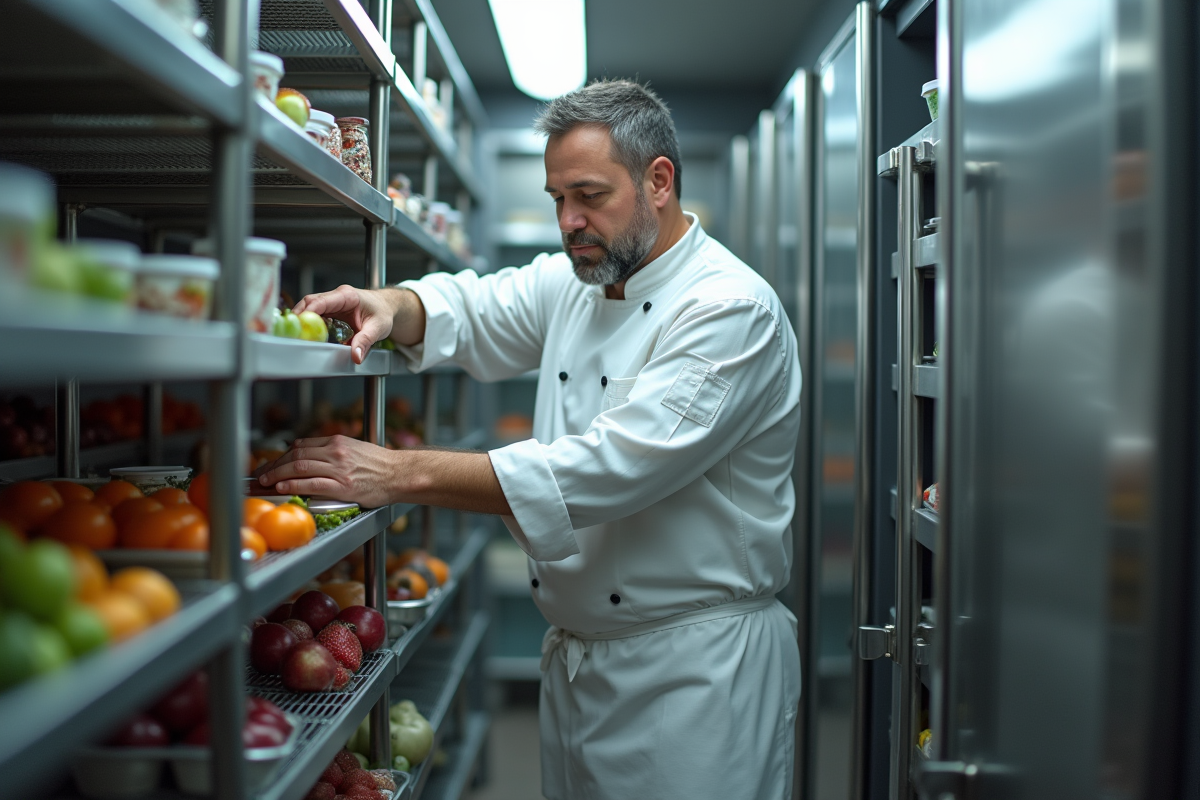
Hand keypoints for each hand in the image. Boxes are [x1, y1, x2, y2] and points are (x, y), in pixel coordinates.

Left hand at [256, 435, 399, 507]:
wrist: (400, 474)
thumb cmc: (380, 465)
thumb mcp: (356, 449)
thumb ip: (334, 451)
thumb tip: (311, 456)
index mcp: (338, 441)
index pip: (302, 446)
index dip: (282, 456)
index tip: (272, 464)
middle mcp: (336, 452)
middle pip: (296, 455)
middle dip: (274, 465)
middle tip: (262, 474)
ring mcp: (338, 469)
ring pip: (299, 467)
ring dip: (278, 474)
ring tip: (265, 482)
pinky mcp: (342, 486)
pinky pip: (311, 483)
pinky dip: (293, 485)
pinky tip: (282, 488)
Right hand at [293, 286, 405, 363]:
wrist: (386, 308)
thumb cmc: (383, 313)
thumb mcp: (378, 328)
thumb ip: (365, 342)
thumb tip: (356, 356)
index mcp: (347, 296)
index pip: (322, 301)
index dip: (308, 311)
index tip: (300, 323)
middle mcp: (336, 297)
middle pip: (310, 303)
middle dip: (300, 317)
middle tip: (294, 333)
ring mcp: (332, 303)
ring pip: (310, 308)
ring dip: (303, 321)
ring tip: (299, 336)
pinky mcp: (330, 310)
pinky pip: (316, 316)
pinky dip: (310, 325)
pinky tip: (308, 335)